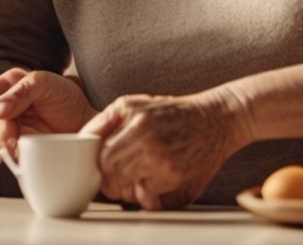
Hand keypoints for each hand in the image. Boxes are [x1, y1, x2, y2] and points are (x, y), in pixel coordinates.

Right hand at [0, 69, 97, 160]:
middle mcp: (5, 108)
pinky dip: (4, 151)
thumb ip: (17, 91)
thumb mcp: (42, 83)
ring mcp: (11, 129)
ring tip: (11, 136)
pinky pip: (2, 152)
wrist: (87, 124)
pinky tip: (9, 150)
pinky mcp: (18, 149)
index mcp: (8, 87)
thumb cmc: (65, 99)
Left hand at [79, 90, 244, 209]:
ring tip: (135, 183)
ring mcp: (164, 162)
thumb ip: (106, 119)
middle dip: (111, 182)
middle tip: (117, 181)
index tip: (103, 169)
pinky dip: (146, 198)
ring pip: (129, 190)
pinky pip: (150, 198)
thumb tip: (84, 139)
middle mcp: (148, 141)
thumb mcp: (135, 103)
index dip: (99, 167)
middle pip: (111, 176)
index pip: (102, 156)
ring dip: (128, 191)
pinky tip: (152, 188)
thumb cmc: (175, 112)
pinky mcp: (179, 178)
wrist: (218, 119)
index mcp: (136, 122)